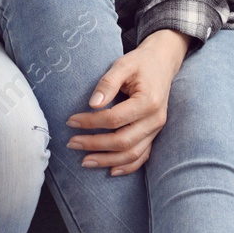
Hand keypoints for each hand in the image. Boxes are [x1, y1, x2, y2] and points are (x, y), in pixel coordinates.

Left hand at [64, 29, 189, 176]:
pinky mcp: (155, 134)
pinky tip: (110, 170)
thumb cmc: (140, 63)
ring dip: (107, 160)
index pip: (114, 119)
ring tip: (84, 160)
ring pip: (132, 154)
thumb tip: (92, 105)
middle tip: (71, 143)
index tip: (70, 120)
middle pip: (123, 141)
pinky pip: (143, 156)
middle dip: (94, 144)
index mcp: (148, 101)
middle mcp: (155, 119)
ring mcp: (157, 129)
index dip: (90, 122)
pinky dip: (127, 166)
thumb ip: (107, 82)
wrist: (163, 62)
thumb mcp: (123, 64)